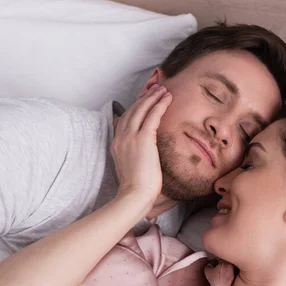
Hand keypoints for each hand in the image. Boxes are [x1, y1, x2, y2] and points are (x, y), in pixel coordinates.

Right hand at [111, 84, 171, 206]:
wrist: (134, 195)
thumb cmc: (137, 189)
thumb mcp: (131, 168)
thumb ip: (134, 156)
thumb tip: (144, 154)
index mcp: (117, 144)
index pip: (125, 119)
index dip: (136, 107)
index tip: (145, 100)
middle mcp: (121, 138)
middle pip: (132, 110)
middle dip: (145, 98)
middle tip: (156, 89)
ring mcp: (130, 137)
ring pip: (141, 109)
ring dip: (153, 97)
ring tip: (163, 90)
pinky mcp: (142, 139)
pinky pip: (152, 116)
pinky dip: (160, 104)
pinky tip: (168, 98)